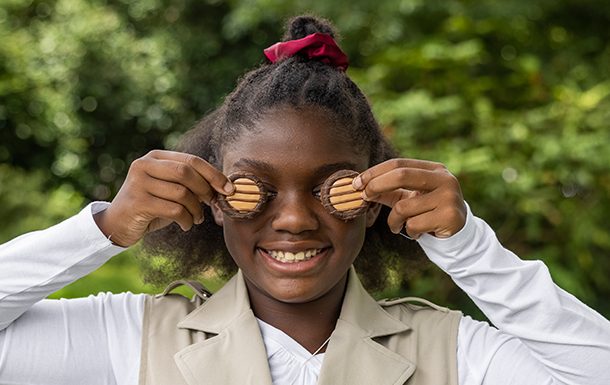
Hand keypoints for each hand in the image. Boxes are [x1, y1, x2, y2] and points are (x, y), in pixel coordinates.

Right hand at [94, 150, 233, 246]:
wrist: (118, 224)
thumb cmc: (152, 205)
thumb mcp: (170, 189)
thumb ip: (190, 183)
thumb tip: (223, 186)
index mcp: (155, 157)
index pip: (191, 160)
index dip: (213, 174)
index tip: (229, 189)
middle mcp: (144, 165)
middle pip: (186, 172)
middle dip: (205, 190)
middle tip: (212, 204)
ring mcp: (138, 182)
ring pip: (181, 193)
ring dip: (196, 209)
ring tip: (197, 218)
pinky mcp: (137, 202)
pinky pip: (173, 210)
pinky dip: (186, 220)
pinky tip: (185, 225)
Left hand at [353, 158, 465, 238]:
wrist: (457, 234)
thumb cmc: (427, 212)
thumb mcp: (407, 197)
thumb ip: (387, 190)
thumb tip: (358, 186)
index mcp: (434, 169)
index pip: (398, 164)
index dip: (375, 172)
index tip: (357, 183)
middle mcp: (445, 180)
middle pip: (401, 176)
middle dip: (377, 186)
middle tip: (364, 197)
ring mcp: (449, 198)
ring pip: (404, 207)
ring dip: (393, 220)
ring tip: (398, 225)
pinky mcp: (450, 217)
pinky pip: (414, 225)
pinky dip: (409, 232)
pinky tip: (416, 233)